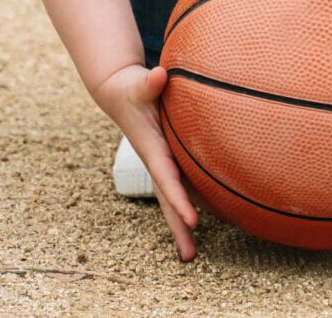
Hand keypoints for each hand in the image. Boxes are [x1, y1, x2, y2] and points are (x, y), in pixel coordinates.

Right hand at [91, 63, 199, 260]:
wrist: (119, 93)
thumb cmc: (132, 89)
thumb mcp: (138, 84)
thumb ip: (149, 83)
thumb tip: (159, 75)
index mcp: (152, 149)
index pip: (167, 179)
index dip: (179, 200)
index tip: (193, 220)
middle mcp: (157, 161)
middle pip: (169, 200)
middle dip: (178, 228)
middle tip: (189, 256)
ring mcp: (163, 163)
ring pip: (175, 198)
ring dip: (183, 223)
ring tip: (193, 252)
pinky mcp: (169, 159)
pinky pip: (182, 186)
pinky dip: (193, 202)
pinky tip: (212, 216)